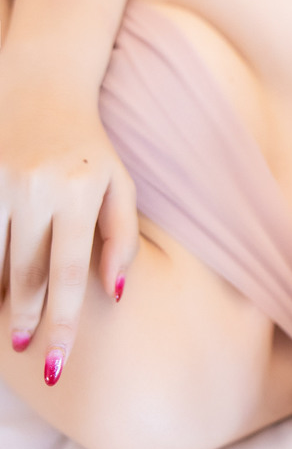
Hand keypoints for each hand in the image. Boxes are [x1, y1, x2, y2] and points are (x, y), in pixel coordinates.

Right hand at [0, 73, 138, 384]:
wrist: (43, 85)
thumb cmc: (89, 148)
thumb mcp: (119, 185)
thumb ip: (121, 239)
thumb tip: (116, 295)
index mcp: (78, 193)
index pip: (68, 275)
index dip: (61, 324)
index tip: (55, 363)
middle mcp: (35, 188)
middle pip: (25, 273)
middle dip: (26, 318)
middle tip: (26, 347)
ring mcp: (0, 179)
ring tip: (8, 318)